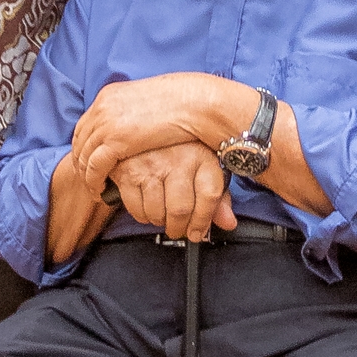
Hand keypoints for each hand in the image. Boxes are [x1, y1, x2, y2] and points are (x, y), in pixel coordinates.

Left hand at [72, 72, 224, 194]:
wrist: (193, 103)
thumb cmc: (181, 104)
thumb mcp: (147, 103)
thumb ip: (133, 114)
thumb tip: (132, 127)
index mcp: (108, 96)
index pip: (85, 125)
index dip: (84, 146)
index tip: (89, 162)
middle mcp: (102, 108)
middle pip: (80, 141)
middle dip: (81, 162)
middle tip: (88, 180)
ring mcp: (107, 124)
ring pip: (84, 156)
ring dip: (86, 176)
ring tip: (94, 190)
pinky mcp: (115, 141)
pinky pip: (94, 167)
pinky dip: (93, 181)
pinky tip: (100, 191)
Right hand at [112, 143, 237, 242]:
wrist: (141, 125)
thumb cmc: (178, 149)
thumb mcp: (203, 166)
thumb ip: (218, 197)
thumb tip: (228, 223)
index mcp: (202, 155)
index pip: (210, 196)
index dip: (204, 220)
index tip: (198, 232)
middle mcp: (178, 158)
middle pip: (181, 209)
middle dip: (179, 228)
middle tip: (178, 230)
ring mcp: (151, 165)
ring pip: (157, 213)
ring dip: (160, 222)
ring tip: (162, 216)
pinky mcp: (127, 172)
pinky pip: (136, 209)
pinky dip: (143, 216)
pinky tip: (148, 207)